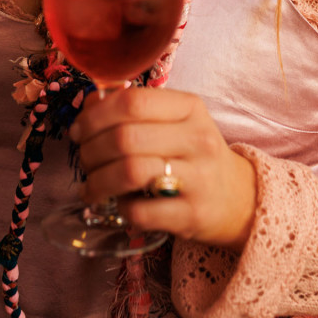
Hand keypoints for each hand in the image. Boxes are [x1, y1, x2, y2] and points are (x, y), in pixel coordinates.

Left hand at [69, 87, 256, 250]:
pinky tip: (120, 205)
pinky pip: (140, 211)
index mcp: (190, 107)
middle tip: (85, 161)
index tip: (79, 131)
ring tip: (91, 187)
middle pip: (125, 137)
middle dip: (91, 151)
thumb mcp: (173, 122)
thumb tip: (89, 105)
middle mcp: (197, 138)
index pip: (133, 101)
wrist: (238, 198)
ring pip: (130, 172)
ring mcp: (198, 178)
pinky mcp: (192, 215)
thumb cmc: (194, 154)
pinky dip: (121, 208)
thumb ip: (132, 109)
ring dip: (98, 181)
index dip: (96, 116)